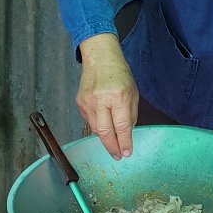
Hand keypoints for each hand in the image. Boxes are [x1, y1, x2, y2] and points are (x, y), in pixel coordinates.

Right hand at [77, 34, 137, 158]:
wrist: (100, 57)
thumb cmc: (120, 73)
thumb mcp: (133, 92)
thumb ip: (131, 114)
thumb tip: (127, 134)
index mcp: (118, 96)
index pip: (121, 126)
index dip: (124, 142)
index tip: (127, 153)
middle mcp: (101, 100)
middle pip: (104, 132)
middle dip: (112, 147)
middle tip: (118, 155)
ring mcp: (87, 101)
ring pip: (95, 129)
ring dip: (104, 138)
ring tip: (112, 144)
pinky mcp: (80, 102)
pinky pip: (89, 121)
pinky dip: (97, 126)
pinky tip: (103, 127)